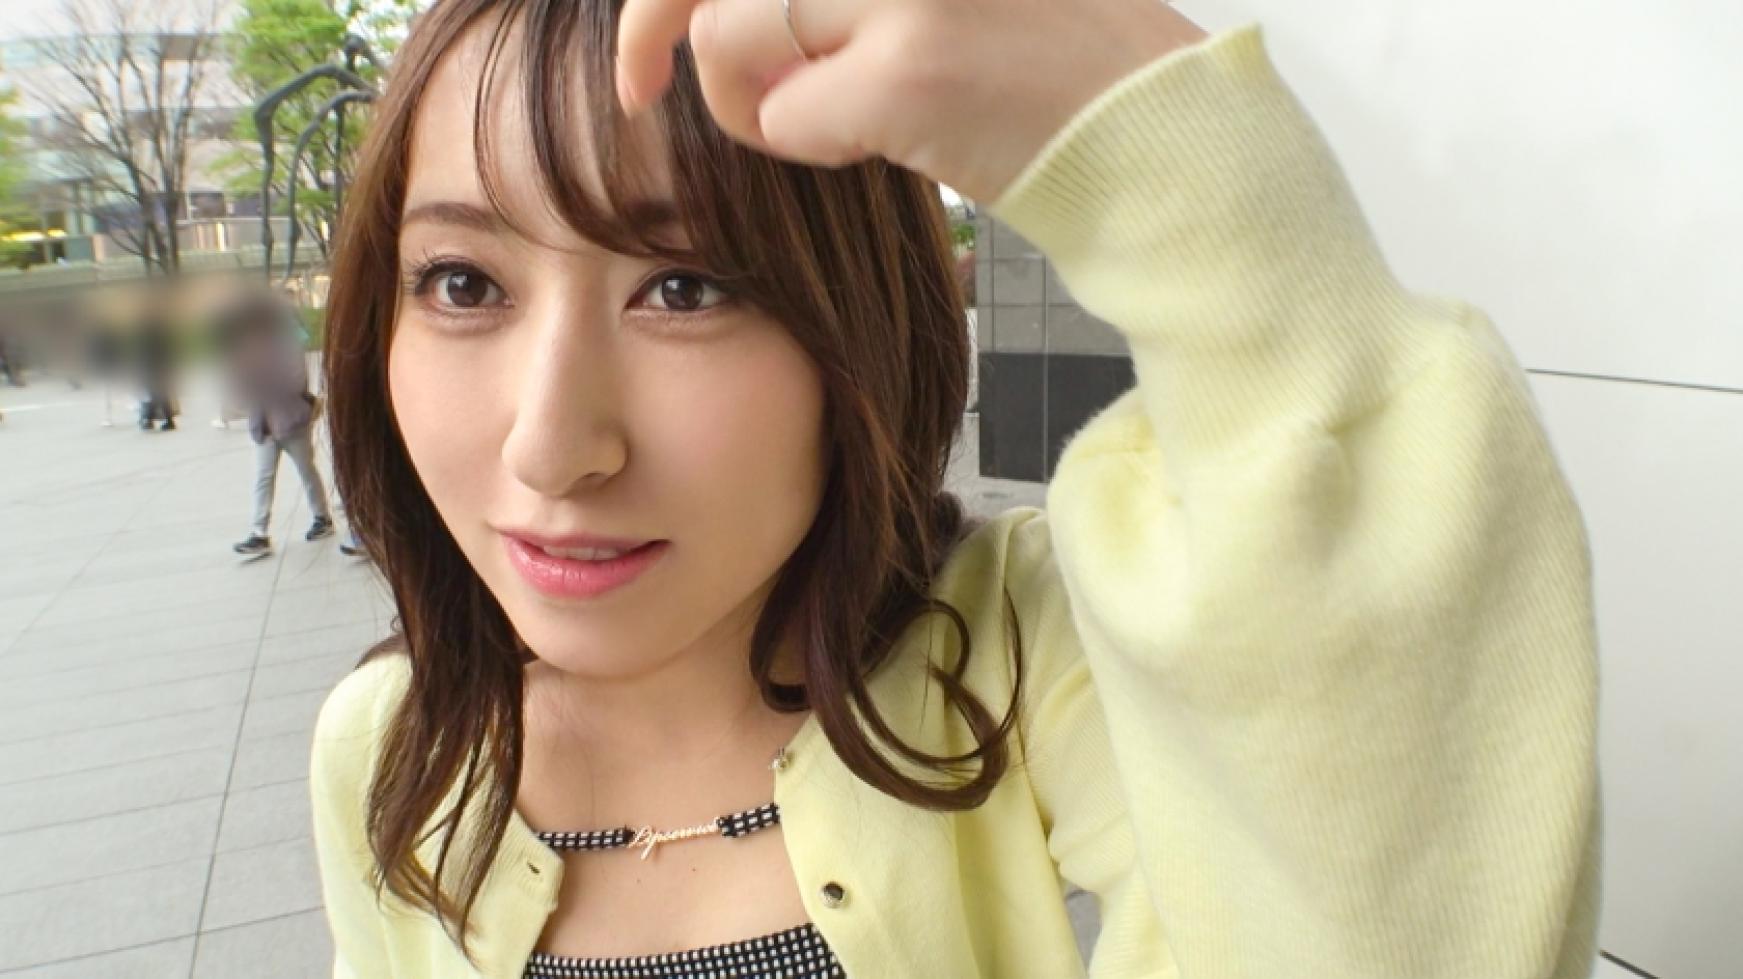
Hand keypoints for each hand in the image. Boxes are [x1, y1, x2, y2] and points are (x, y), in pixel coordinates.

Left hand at [615, 0, 1207, 201]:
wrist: (1151, 129)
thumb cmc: (1041, 59)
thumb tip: (718, 5)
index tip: (653, 32)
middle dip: (656, 26)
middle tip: (639, 84)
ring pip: (729, 35)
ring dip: (746, 98)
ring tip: (825, 117)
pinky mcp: (909, 69)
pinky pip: (779, 118)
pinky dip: (802, 145)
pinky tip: (869, 144)